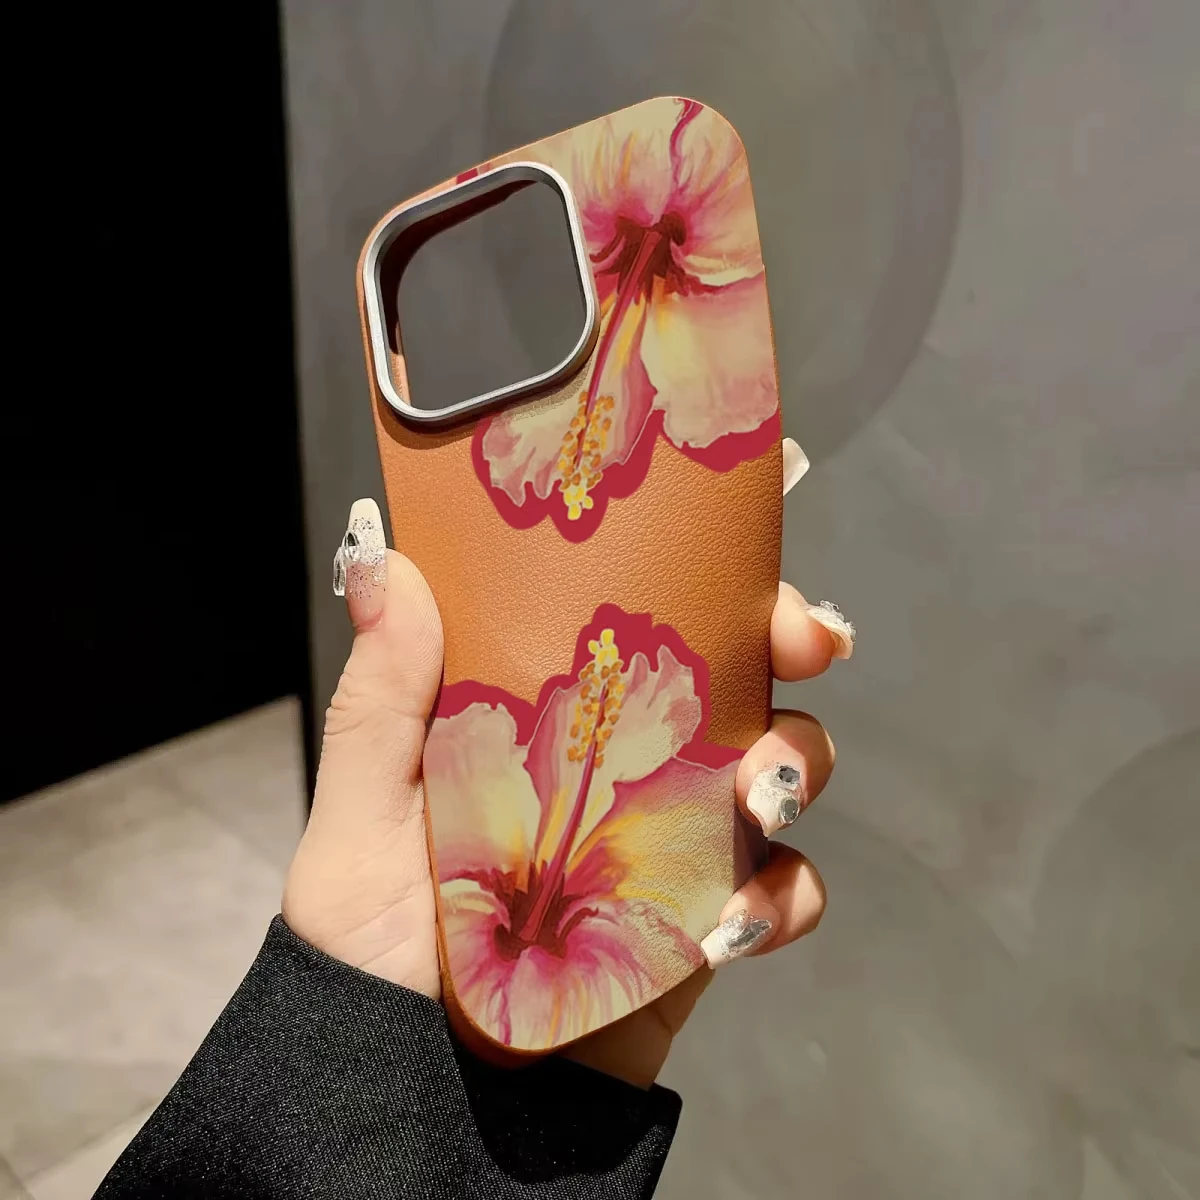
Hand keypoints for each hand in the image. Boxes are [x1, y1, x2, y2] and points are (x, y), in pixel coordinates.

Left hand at [284, 496, 852, 1087]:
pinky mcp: (699, 927)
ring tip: (761, 794)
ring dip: (796, 766)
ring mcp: (669, 845)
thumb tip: (386, 565)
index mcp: (548, 721)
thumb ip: (381, 699)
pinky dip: (784, 897)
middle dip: (787, 654)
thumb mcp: (363, 814)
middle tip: (803, 652)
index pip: (635, 627)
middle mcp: (620, 770)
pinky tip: (737, 916)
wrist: (420, 1095)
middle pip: (732, 681)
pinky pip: (780, 895)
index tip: (739, 561)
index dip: (704, 585)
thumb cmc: (373, 946)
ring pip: (777, 774)